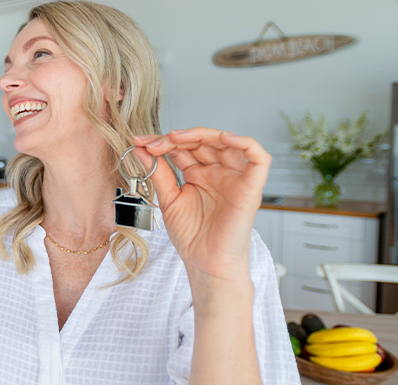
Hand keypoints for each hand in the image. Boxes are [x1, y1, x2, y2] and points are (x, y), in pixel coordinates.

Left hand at [132, 128, 270, 283]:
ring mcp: (236, 178)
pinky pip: (259, 158)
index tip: (138, 142)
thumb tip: (140, 148)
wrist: (204, 263)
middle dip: (176, 137)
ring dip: (201, 134)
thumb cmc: (191, 237)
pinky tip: (223, 138)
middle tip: (152, 143)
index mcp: (200, 174)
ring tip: (175, 138)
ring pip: (227, 141)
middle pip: (203, 140)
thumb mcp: (168, 199)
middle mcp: (219, 172)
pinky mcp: (252, 187)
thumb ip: (158, 172)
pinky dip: (245, 142)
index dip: (162, 141)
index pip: (184, 146)